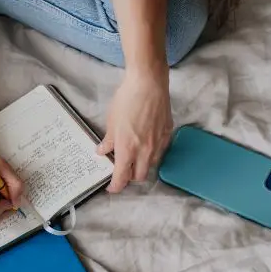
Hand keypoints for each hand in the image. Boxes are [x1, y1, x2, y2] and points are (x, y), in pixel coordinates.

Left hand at [97, 67, 172, 192]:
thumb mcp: (111, 122)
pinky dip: (152, 154)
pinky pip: (160, 152)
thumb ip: (108, 141)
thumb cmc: (126, 100)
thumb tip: (102, 151)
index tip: (111, 187)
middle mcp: (144, 151)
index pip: (121, 178)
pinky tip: (146, 145)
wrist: (148, 84)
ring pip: (151, 166)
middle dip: (129, 178)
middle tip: (122, 171)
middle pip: (138, 177)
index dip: (116, 186)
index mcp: (127, 149)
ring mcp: (158, 144)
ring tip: (134, 157)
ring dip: (141, 166)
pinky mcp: (167, 134)